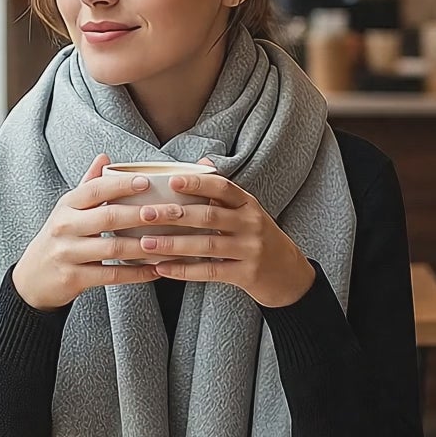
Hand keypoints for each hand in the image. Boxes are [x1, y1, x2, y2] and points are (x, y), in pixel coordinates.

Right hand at [10, 154, 167, 310]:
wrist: (33, 278)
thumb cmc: (59, 238)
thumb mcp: (68, 210)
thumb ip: (89, 185)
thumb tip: (105, 157)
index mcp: (66, 205)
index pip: (95, 189)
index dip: (122, 184)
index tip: (148, 182)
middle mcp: (65, 226)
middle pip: (109, 217)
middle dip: (143, 214)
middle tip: (172, 212)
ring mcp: (67, 253)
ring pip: (113, 247)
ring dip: (145, 246)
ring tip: (170, 242)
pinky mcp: (73, 278)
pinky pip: (111, 275)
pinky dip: (136, 273)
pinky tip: (155, 270)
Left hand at [143, 157, 317, 308]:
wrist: (289, 275)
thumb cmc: (259, 237)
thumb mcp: (247, 211)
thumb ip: (223, 192)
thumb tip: (201, 162)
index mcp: (248, 204)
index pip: (223, 187)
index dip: (198, 183)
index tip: (171, 180)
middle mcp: (251, 224)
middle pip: (209, 216)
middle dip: (174, 214)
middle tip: (146, 213)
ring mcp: (250, 250)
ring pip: (206, 246)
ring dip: (173, 244)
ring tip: (146, 243)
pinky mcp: (246, 274)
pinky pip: (210, 272)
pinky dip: (184, 271)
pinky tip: (162, 269)